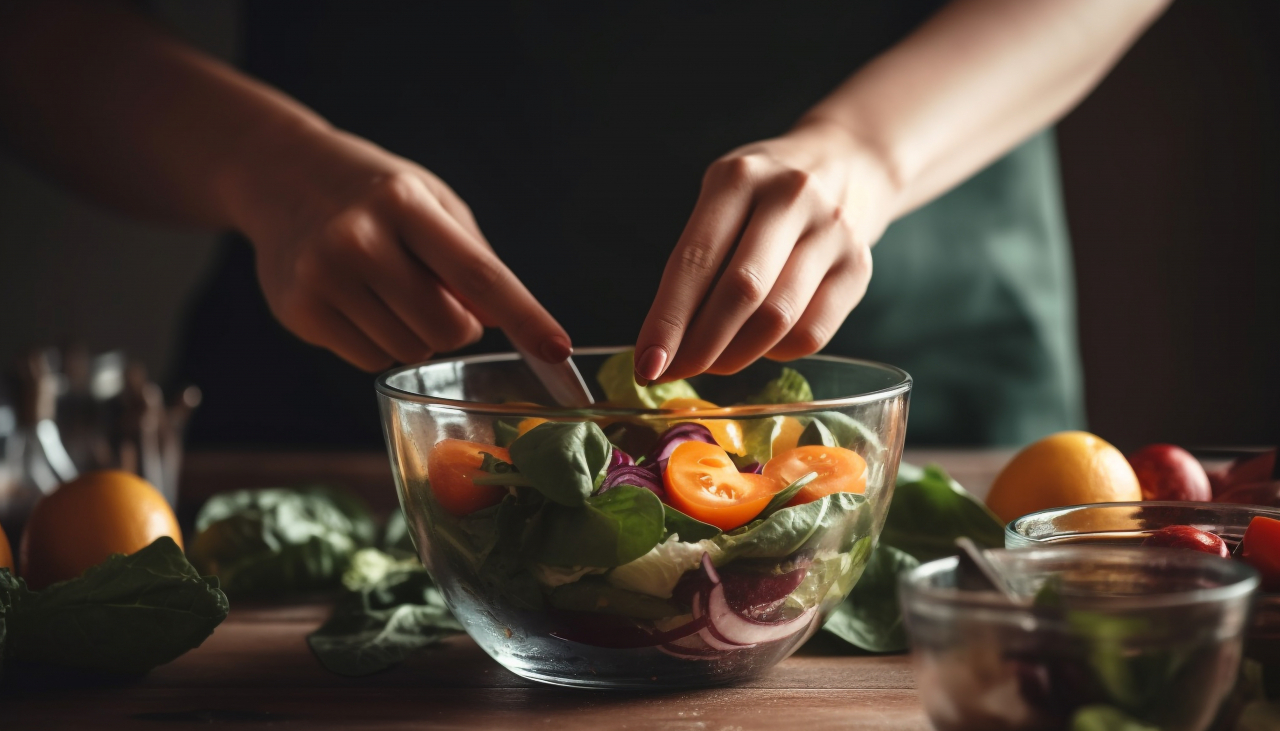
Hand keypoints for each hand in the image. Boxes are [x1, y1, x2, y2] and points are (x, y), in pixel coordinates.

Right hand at [222, 123, 570, 371]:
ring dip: (418, 335)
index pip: (479, 274)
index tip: (558, 350)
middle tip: (439, 297)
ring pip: (410, 350)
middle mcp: (360, 239)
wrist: (278, 175)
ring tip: (389, 291)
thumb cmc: (374, 192)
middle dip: (459, 327)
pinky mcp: (300, 311)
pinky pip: (371, 360)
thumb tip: (498, 322)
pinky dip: (381, 343)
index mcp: (405, 203)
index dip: (525, 316)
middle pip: (447, 328)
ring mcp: (324, 277)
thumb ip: (473, 260)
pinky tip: (360, 303)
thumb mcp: (431, 201)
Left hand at [633, 119, 897, 382]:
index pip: (695, 260)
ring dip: (735, 356)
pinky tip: (762, 345)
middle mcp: (790, 196)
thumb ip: (695, 263)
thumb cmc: (762, 198)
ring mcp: (831, 230)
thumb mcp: (721, 203)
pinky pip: (811, 334)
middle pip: (741, 292)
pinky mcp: (858, 266)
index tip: (647, 365)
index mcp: (739, 177)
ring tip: (713, 363)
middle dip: (700, 346)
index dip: (669, 320)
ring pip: (777, 319)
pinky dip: (776, 352)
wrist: (844, 166)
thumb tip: (663, 347)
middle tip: (677, 373)